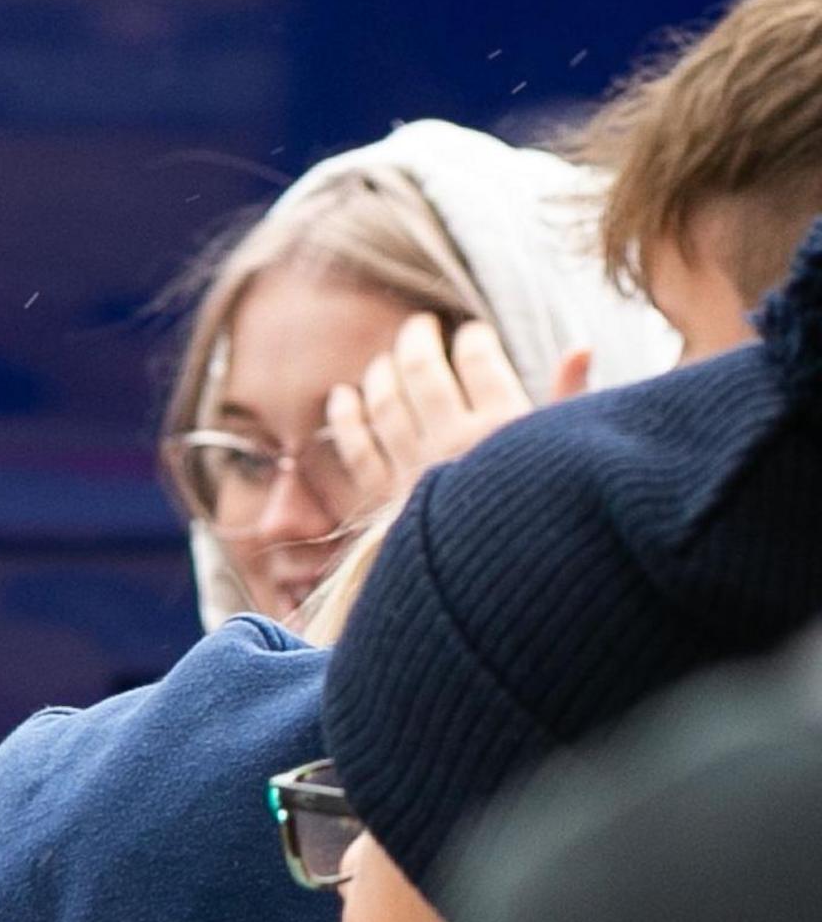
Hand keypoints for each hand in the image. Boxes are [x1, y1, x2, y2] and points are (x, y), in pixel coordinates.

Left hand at [326, 315, 578, 508]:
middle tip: (420, 326)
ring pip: (384, 405)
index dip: (472, 339)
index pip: (479, 362)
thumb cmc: (547, 518)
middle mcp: (454, 443)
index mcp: (505, 428)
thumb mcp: (569, 455)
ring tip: (389, 358)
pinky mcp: (386, 500)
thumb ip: (570, 400)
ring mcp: (414, 470)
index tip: (473, 333)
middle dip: (418, 341)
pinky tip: (343, 396)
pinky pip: (356, 449)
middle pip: (423, 373)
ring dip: (381, 374)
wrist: (505, 595)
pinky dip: (345, 419)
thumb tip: (579, 346)